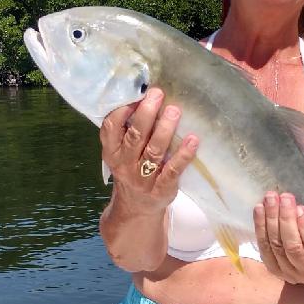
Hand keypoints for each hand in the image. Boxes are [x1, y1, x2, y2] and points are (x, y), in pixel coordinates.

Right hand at [99, 88, 198, 214]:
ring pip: (154, 151)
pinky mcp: (162, 188)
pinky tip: (193, 140)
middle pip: (135, 136)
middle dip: (147, 114)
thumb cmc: (131, 169)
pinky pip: (173, 170)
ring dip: (165, 130)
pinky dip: (183, 155)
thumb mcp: (121, 153)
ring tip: (175, 111)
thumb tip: (145, 96)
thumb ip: (127, 130)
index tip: (135, 95)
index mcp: (112, 152)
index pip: (110, 129)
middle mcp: (125, 165)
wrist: (136, 209)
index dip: (121, 111)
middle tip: (158, 94)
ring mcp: (143, 178)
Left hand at [254, 193, 303, 285]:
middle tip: (284, 197)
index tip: (300, 207)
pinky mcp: (276, 270)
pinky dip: (260, 228)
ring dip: (271, 220)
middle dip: (286, 220)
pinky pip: (265, 250)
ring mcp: (293, 275)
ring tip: (271, 198)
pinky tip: (259, 208)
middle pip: (293, 249)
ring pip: (277, 248)